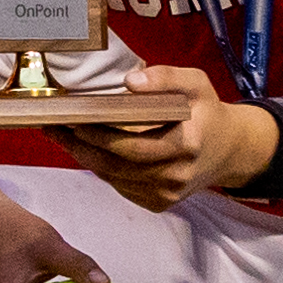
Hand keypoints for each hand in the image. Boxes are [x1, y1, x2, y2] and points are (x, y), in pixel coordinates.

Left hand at [45, 66, 258, 213]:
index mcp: (186, 145)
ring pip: (113, 178)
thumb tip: (129, 82)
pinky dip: (102, 170)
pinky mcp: (160, 204)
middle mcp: (176, 176)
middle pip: (115, 165)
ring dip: (84, 158)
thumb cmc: (207, 111)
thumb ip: (166, 78)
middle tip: (53, 127)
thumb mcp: (196, 83)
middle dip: (80, 146)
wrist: (229, 150)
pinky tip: (86, 151)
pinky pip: (121, 186)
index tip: (72, 118)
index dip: (98, 134)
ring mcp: (167, 194)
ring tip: (61, 136)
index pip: (131, 145)